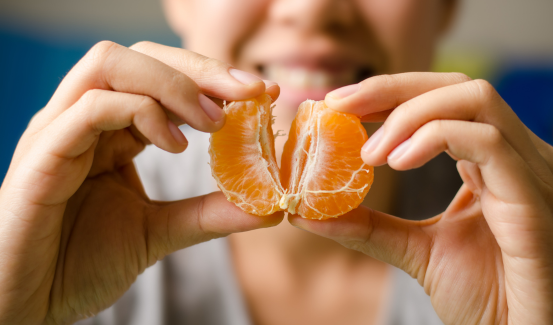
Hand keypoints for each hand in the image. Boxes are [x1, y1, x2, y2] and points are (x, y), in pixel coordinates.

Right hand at [0, 41, 282, 324]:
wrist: (26, 306)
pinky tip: (175, 145)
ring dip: (173, 84)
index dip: (213, 78)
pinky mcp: (43, 154)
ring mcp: (60, 131)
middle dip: (201, 68)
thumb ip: (209, 214)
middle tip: (250, 92)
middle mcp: (83, 119)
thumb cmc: (79, 264)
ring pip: (111, 64)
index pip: (162, 77)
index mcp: (110, 131)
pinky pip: (90, 107)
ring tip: (212, 122)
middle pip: (140, 56)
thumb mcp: (158, 232)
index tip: (261, 94)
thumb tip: (269, 205)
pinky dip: (140, 113)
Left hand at [290, 73, 552, 323]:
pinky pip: (487, 141)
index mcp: (492, 162)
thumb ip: (367, 224)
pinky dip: (434, 138)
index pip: (442, 100)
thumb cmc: (484, 297)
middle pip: (456, 86)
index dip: (388, 94)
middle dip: (392, 89)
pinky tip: (396, 163)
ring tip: (369, 154)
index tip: (339, 103)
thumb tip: (306, 210)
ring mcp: (532, 170)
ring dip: (408, 115)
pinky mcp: (535, 196)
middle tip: (341, 105)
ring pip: (474, 99)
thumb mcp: (413, 249)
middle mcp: (517, 155)